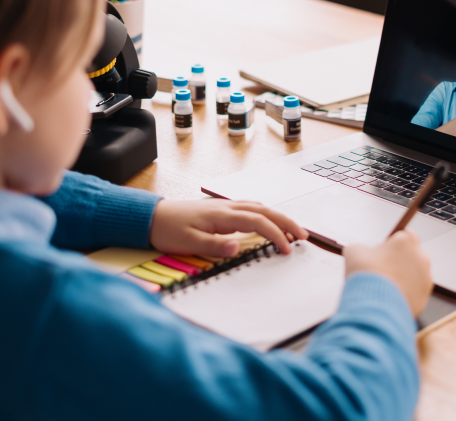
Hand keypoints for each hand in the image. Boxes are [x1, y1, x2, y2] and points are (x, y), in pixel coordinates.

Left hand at [149, 199, 308, 257]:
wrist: (151, 216)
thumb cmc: (168, 230)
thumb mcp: (188, 243)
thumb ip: (214, 246)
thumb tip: (237, 248)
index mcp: (222, 215)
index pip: (258, 222)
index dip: (276, 234)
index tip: (287, 249)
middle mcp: (227, 207)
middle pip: (265, 210)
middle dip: (287, 222)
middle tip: (304, 236)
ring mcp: (225, 206)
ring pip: (260, 207)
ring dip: (278, 217)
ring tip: (293, 230)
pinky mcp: (221, 209)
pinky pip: (250, 208)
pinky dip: (266, 214)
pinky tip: (268, 220)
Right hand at [343, 232, 432, 316]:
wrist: (373, 303)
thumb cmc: (366, 274)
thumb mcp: (355, 252)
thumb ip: (363, 248)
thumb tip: (362, 252)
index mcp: (406, 242)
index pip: (406, 235)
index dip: (395, 244)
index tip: (385, 252)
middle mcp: (420, 257)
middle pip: (411, 256)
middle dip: (400, 262)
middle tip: (383, 271)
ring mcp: (425, 277)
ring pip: (414, 275)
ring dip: (403, 278)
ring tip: (385, 286)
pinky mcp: (424, 296)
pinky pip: (415, 292)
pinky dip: (405, 294)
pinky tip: (390, 298)